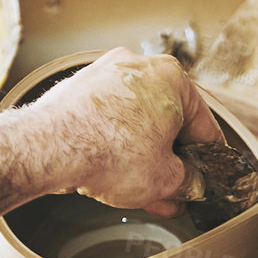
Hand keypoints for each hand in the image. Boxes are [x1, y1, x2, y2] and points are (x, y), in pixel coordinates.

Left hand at [27, 47, 224, 216]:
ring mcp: (104, 75)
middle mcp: (138, 66)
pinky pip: (108, 121)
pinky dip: (116, 145)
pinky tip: (117, 175)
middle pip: (166, 122)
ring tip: (145, 190)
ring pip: (136, 122)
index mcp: (172, 77)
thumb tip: (190, 184)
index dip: (207, 159)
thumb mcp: (166, 179)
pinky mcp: (78, 90)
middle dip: (170, 161)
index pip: (203, 125)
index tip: (205, 176)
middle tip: (174, 189)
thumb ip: (187, 182)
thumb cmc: (108, 151)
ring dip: (144, 157)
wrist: (49, 148)